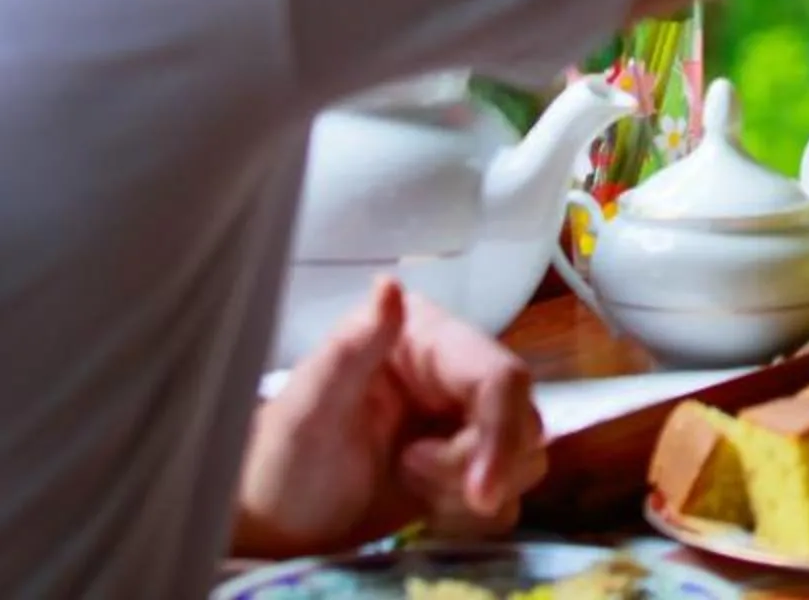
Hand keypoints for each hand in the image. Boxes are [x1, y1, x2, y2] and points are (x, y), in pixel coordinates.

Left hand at [232, 278, 548, 558]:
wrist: (282, 523)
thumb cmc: (285, 459)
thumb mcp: (308, 407)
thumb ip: (351, 348)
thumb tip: (391, 286)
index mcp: (427, 341)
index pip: (501, 377)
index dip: (502, 433)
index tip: (480, 494)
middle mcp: (459, 375)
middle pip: (524, 420)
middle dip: (476, 466)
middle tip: (410, 476)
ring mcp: (469, 423)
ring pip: (526, 459)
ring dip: (470, 493)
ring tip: (410, 485)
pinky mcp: (474, 469)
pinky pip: (513, 495)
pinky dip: (472, 516)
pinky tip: (424, 510)